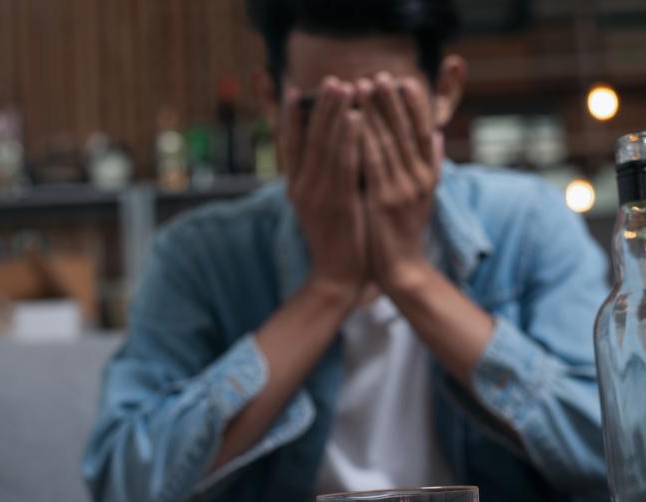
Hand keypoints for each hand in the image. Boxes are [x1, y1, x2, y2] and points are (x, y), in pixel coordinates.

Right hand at [281, 78, 367, 299]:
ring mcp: (319, 195)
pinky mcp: (339, 204)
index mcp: (295, 187)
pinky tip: (358, 118)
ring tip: (345, 86)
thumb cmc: (336, 242)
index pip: (288, 144)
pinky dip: (350, 139)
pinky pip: (345, 164)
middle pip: (308, 138)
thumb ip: (321, 181)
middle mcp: (302, 187)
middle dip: (319, 106)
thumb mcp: (320, 208)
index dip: (289, 116)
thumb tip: (330, 154)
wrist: (336, 279)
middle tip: (331, 78)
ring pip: (326, 146)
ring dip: (336, 113)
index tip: (293, 89)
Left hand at [358, 73, 443, 294]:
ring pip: (388, 142)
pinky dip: (363, 139)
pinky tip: (352, 120)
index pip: (425, 132)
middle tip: (380, 74)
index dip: (415, 106)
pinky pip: (372, 163)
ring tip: (361, 86)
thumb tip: (438, 136)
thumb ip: (432, 166)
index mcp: (429, 176)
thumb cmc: (405, 232)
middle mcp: (420, 179)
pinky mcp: (384, 201)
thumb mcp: (424, 197)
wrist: (402, 270)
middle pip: (407, 132)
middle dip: (392, 101)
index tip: (405, 81)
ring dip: (374, 112)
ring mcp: (403, 190)